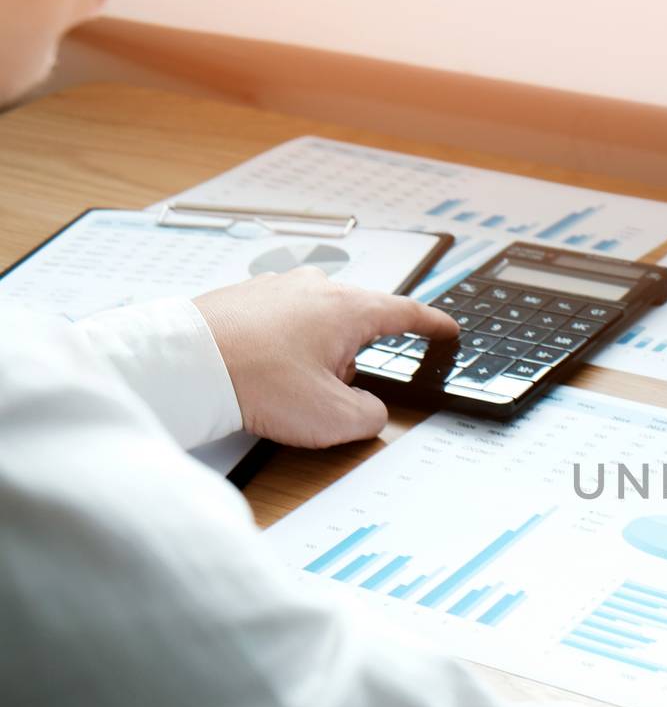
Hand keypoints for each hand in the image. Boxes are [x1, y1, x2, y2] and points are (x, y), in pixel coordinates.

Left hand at [194, 267, 459, 448]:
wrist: (181, 366)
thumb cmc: (255, 383)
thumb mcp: (333, 419)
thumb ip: (370, 416)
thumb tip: (368, 409)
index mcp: (347, 308)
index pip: (405, 312)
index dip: (432, 325)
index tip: (446, 328)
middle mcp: (314, 287)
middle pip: (355, 324)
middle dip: (350, 360)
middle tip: (329, 393)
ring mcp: (275, 287)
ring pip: (315, 325)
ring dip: (311, 357)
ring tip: (283, 388)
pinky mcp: (241, 297)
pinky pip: (277, 324)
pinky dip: (277, 350)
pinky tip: (259, 374)